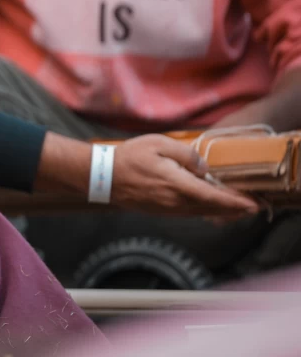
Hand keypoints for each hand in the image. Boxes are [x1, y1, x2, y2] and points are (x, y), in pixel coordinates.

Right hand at [109, 134, 261, 217]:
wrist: (102, 177)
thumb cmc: (129, 157)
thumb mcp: (159, 144)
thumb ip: (186, 154)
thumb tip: (203, 168)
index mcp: (178, 184)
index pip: (214, 196)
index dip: (236, 201)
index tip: (254, 204)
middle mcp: (176, 201)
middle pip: (212, 208)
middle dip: (234, 209)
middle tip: (254, 207)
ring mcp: (168, 208)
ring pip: (202, 212)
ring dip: (221, 212)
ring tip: (237, 209)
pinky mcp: (161, 210)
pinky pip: (190, 213)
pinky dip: (205, 211)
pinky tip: (211, 208)